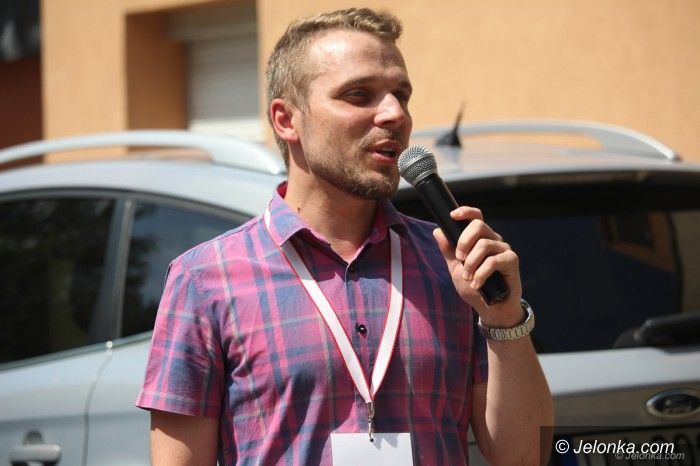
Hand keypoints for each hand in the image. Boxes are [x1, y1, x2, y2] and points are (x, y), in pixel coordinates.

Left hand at [433, 206, 523, 326]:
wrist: (492, 308)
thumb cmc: (475, 287)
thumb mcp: (456, 269)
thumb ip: (448, 251)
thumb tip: (437, 231)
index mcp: (480, 238)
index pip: (475, 217)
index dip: (465, 212)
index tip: (453, 216)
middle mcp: (493, 239)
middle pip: (478, 225)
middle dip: (464, 241)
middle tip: (459, 258)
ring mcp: (503, 249)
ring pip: (483, 245)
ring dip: (471, 263)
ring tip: (468, 278)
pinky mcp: (511, 260)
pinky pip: (493, 261)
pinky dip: (481, 273)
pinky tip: (477, 284)